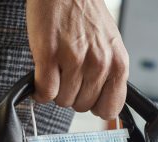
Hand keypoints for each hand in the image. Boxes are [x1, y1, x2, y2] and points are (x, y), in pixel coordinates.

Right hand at [26, 0, 128, 119]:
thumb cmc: (86, 16)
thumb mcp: (110, 47)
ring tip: (56, 68)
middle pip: (82, 107)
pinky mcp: (50, 54)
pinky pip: (45, 91)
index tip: (87, 97)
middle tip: (68, 74)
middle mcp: (100, 64)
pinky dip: (39, 89)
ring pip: (62, 100)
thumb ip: (110, 76)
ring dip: (55, 89)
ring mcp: (75, 60)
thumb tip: (104, 109)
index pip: (110, 109)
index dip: (95, 106)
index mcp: (118, 64)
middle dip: (72, 94)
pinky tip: (41, 75)